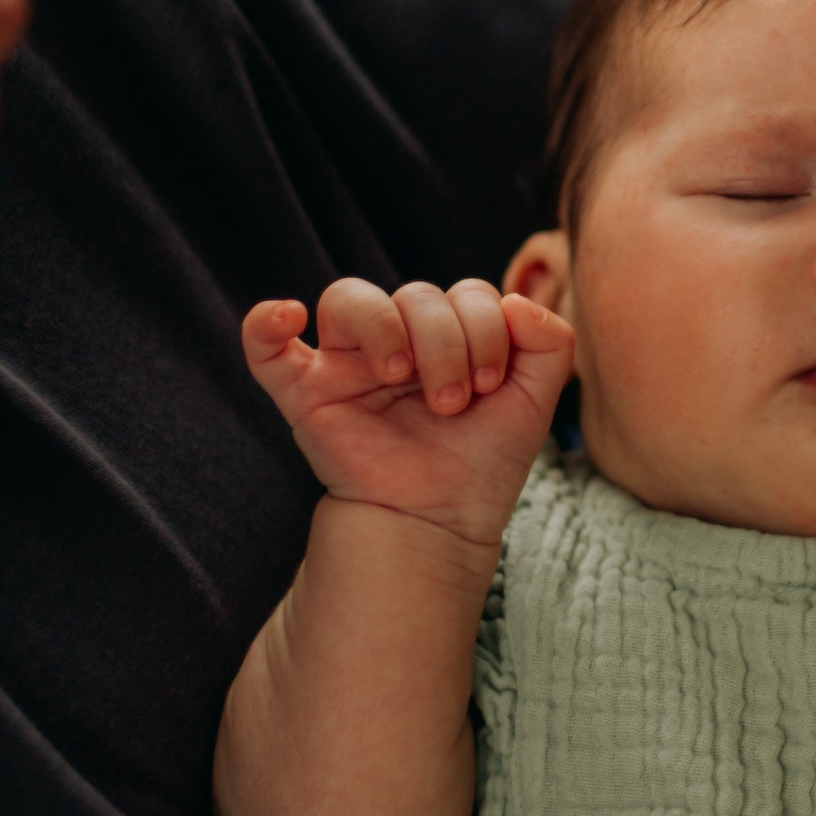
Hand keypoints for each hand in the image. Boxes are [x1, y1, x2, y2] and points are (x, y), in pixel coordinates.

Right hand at [243, 276, 573, 544]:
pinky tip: (285, 316)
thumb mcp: (535, 402)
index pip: (463, 292)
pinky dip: (264, 324)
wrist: (440, 523)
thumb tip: (514, 299)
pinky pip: (265, 347)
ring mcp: (345, 366)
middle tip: (453, 402)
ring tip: (401, 379)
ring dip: (386, 330)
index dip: (486, 326)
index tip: (490, 384)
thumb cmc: (481, 462)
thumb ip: (550, 342)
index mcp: (444, 337)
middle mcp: (394, 343)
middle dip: (445, 341)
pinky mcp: (305, 396)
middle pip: (413, 293)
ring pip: (349, 299)